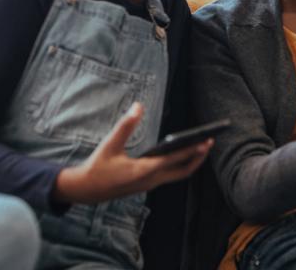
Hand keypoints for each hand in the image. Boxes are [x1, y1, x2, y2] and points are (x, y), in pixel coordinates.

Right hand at [54, 103, 211, 203]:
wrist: (85, 190)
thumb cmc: (97, 167)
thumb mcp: (110, 144)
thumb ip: (125, 125)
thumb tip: (138, 105)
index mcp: (144, 171)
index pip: (175, 160)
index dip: (193, 150)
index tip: (207, 140)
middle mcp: (151, 180)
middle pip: (184, 171)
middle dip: (199, 157)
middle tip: (211, 142)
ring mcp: (150, 185)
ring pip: (178, 175)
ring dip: (191, 162)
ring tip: (201, 146)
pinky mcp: (146, 185)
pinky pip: (171, 176)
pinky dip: (181, 165)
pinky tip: (182, 154)